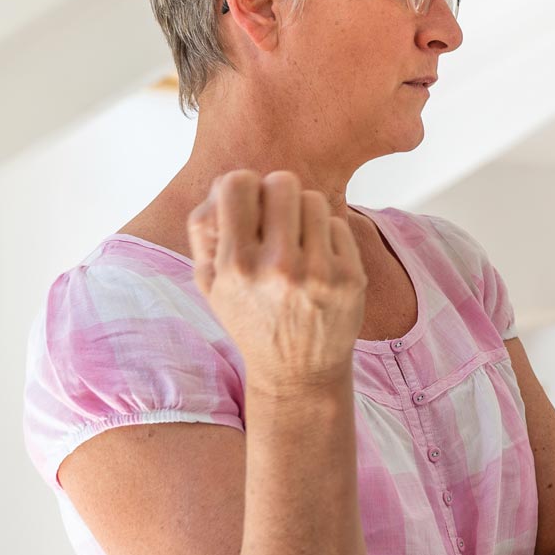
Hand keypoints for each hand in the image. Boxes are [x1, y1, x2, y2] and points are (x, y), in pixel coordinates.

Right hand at [186, 171, 366, 392]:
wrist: (297, 372)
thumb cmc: (252, 320)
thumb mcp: (211, 284)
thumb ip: (205, 230)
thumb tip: (224, 184)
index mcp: (236, 265)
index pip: (238, 183)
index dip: (242, 185)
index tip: (248, 202)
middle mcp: (278, 266)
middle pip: (282, 182)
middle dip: (277, 194)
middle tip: (276, 217)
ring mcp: (318, 271)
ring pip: (314, 199)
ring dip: (303, 213)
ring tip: (297, 241)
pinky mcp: (350, 275)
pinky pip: (338, 224)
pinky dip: (327, 236)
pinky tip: (317, 261)